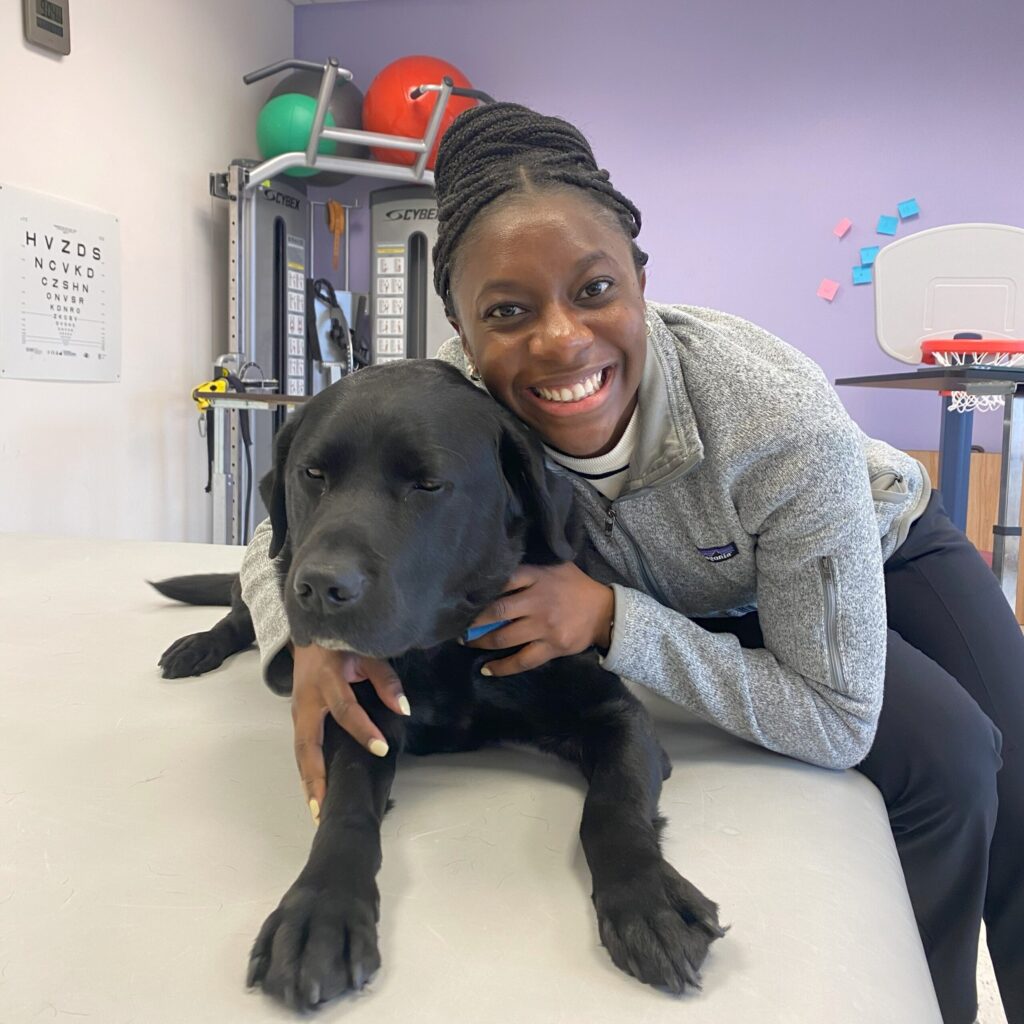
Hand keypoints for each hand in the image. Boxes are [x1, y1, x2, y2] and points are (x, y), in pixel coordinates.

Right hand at [291, 644, 408, 820]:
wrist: (310, 629)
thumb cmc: (341, 642)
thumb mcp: (366, 652)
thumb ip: (385, 680)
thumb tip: (402, 709)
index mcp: (326, 680)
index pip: (345, 709)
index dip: (362, 729)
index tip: (381, 748)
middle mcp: (306, 700)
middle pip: (306, 744)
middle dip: (316, 776)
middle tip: (324, 807)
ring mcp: (297, 711)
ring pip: (299, 752)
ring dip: (308, 782)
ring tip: (317, 811)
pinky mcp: (297, 718)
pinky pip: (301, 749)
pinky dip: (306, 772)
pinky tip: (315, 793)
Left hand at [464, 563, 613, 675]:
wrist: (606, 612)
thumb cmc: (576, 587)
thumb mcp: (556, 567)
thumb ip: (531, 570)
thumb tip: (498, 571)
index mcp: (538, 578)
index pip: (504, 580)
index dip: (482, 590)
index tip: (464, 597)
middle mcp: (538, 602)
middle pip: (497, 612)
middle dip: (474, 620)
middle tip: (459, 625)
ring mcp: (544, 627)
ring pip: (504, 638)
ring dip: (481, 642)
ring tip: (467, 643)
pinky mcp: (551, 648)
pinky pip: (521, 660)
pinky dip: (502, 667)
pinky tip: (487, 669)